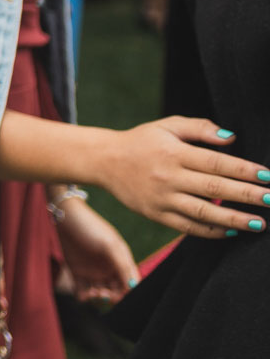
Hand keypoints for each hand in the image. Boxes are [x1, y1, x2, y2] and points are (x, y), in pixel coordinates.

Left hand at [54, 195, 139, 303]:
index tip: (118, 296)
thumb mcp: (110, 245)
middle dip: (111, 297)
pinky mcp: (77, 272)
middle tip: (102, 293)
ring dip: (97, 297)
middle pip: (115, 291)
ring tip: (91, 292)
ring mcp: (93, 271)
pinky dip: (83, 296)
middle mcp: (109, 269)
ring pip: (99, 293)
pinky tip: (82, 294)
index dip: (127, 294)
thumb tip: (133, 287)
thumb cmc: (91, 228)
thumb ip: (122, 265)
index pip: (130, 284)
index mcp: (121, 262)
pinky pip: (82, 290)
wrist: (65, 217)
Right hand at [95, 117, 269, 238]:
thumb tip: (232, 138)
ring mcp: (162, 199)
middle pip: (214, 189)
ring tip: (260, 224)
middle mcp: (168, 177)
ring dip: (235, 219)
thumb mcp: (167, 126)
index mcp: (173, 153)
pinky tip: (231, 232)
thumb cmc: (142, 141)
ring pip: (204, 213)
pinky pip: (188, 227)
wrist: (104, 161)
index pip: (216, 163)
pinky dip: (211, 232)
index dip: (244, 170)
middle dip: (247, 196)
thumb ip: (200, 128)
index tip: (268, 176)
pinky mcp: (156, 215)